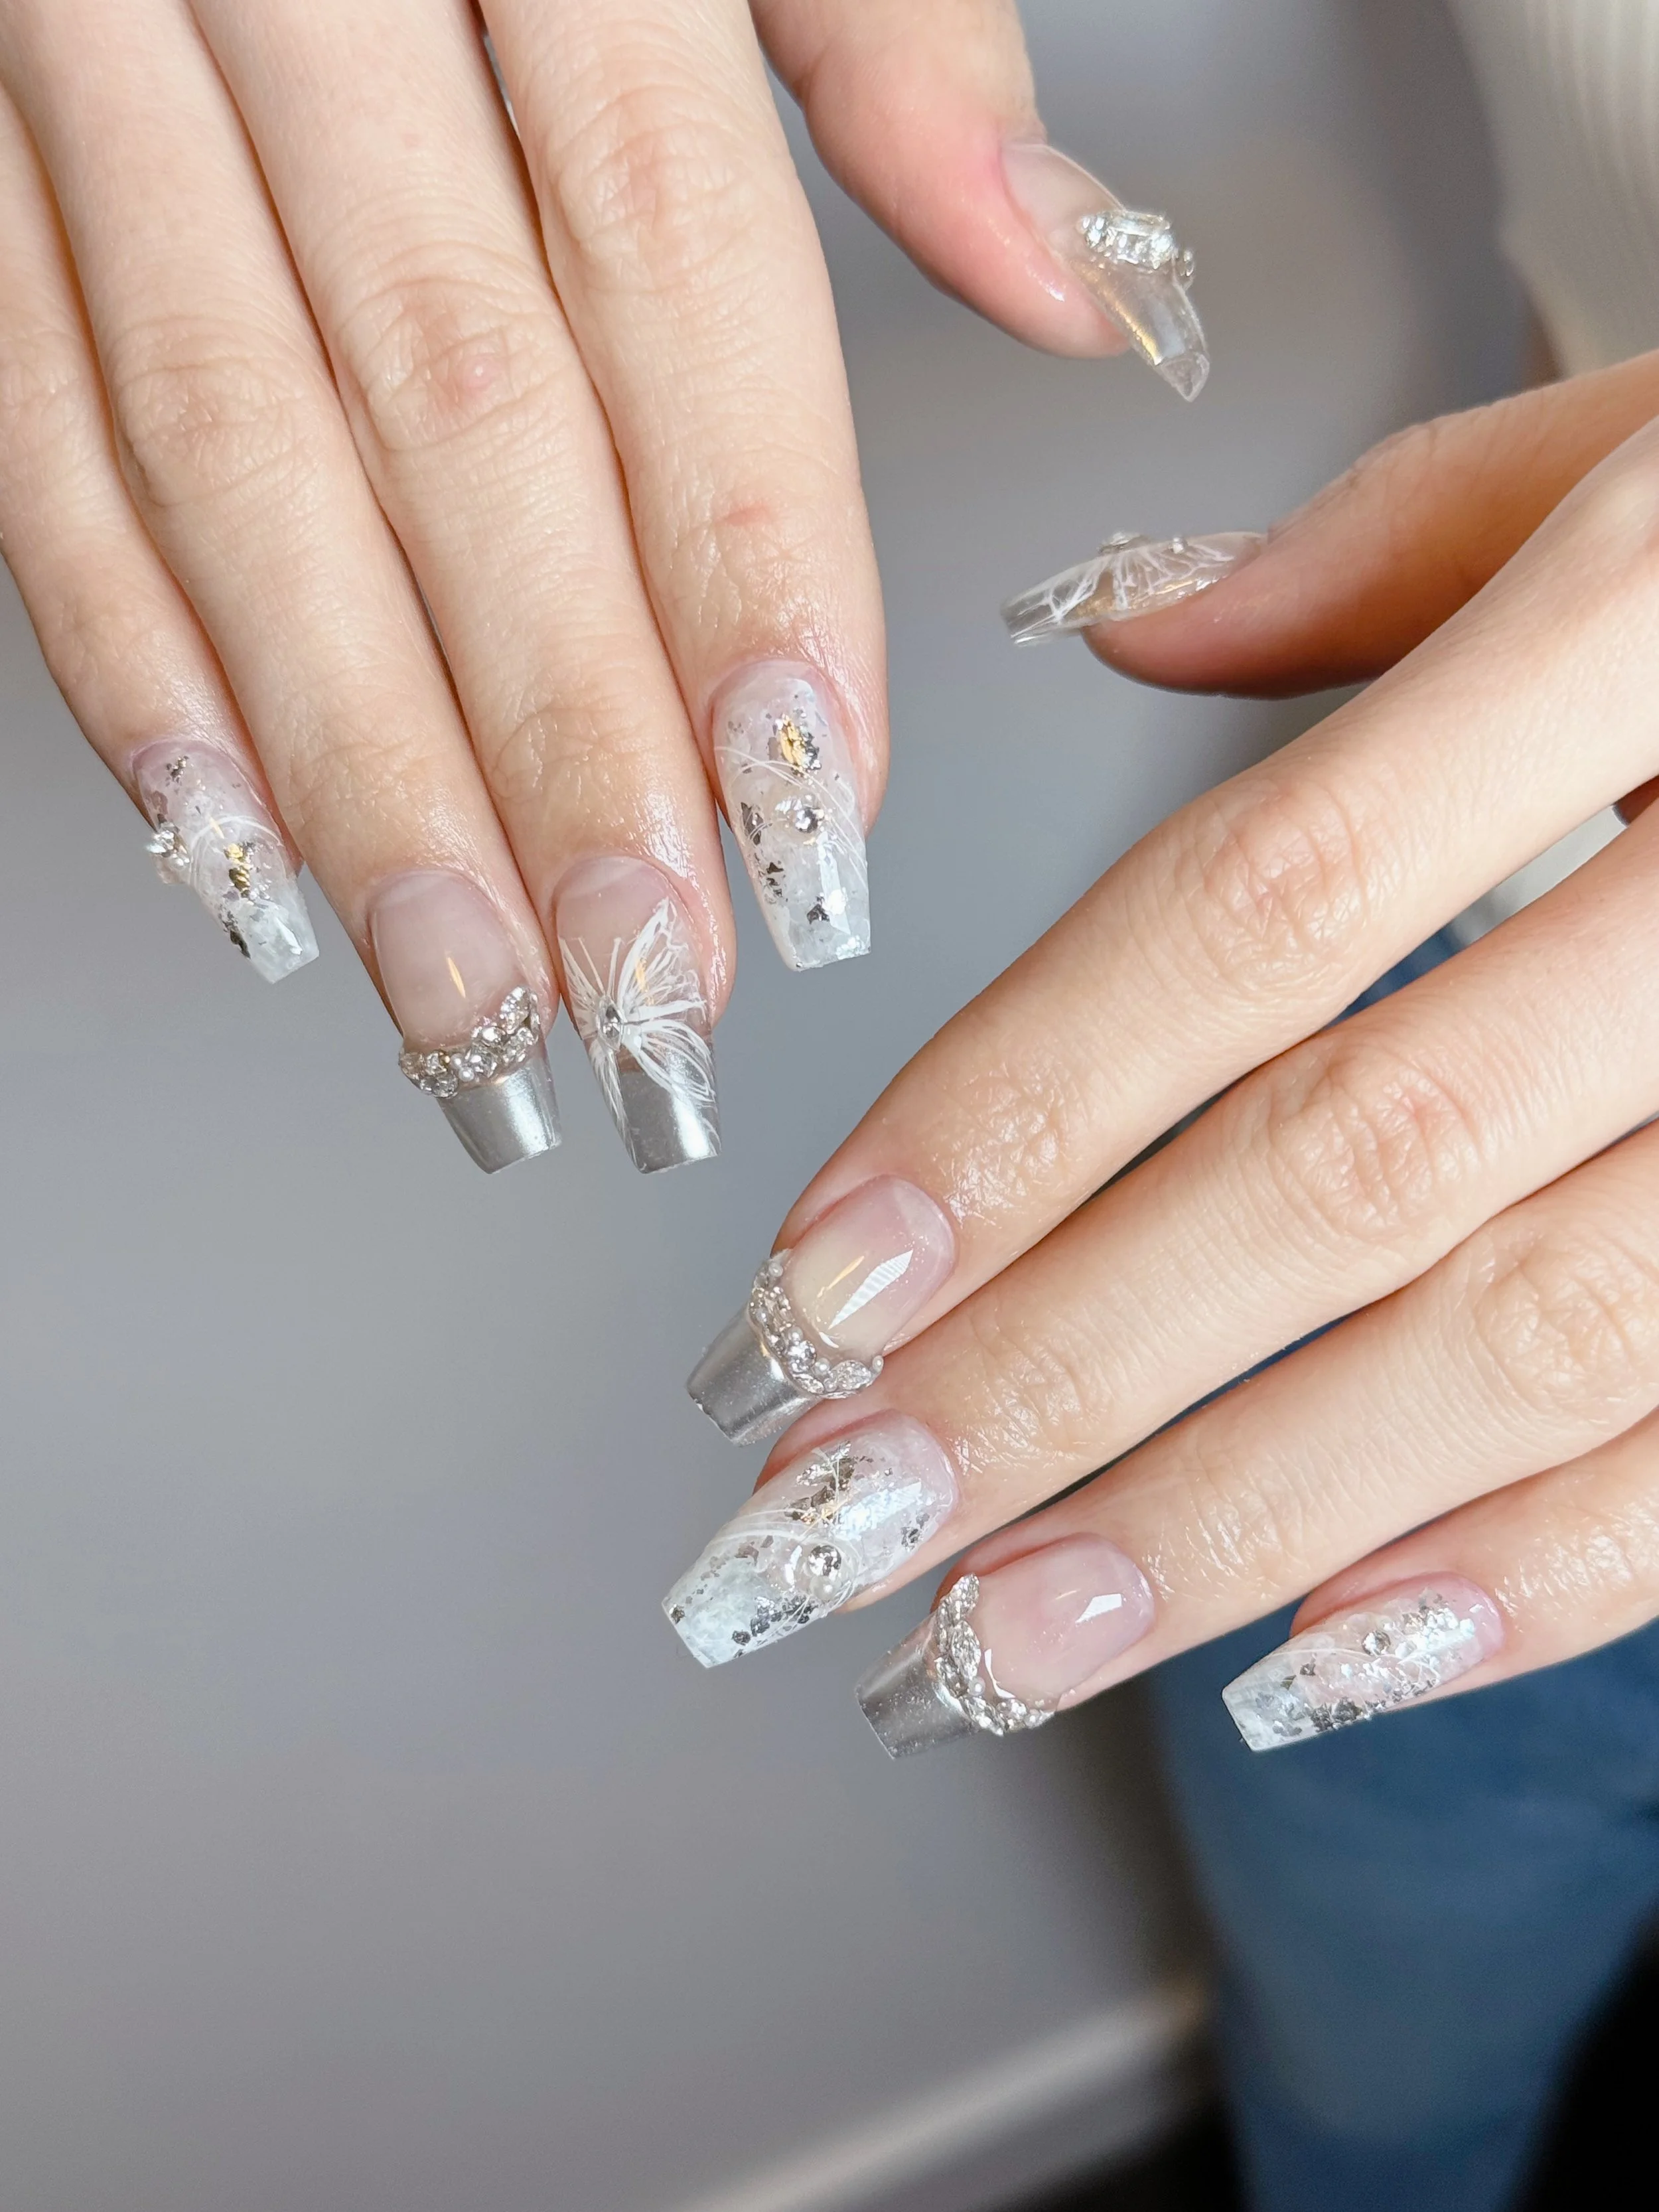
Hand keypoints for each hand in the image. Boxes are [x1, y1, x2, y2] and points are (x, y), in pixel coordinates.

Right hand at [0, 1, 1204, 1172]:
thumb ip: (886, 32)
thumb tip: (1065, 272)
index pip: (665, 277)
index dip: (742, 566)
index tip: (806, 809)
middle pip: (454, 417)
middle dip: (556, 738)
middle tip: (644, 994)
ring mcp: (84, 54)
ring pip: (233, 463)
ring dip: (356, 768)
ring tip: (467, 997)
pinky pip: (23, 419)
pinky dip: (118, 650)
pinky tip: (234, 849)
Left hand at [666, 350, 1658, 1752]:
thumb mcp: (1658, 447)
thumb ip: (1386, 553)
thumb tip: (1128, 624)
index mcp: (1655, 621)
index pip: (1252, 919)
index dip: (1014, 1117)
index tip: (821, 1282)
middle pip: (1346, 1172)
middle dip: (1063, 1374)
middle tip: (836, 1519)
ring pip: (1522, 1343)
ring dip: (1236, 1523)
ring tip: (1005, 1636)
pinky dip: (1533, 1575)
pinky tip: (1320, 1660)